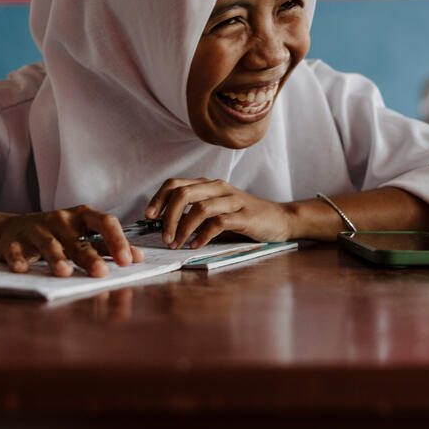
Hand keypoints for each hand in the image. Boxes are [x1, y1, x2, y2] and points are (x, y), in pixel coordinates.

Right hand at [0, 205, 143, 277]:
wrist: (13, 230)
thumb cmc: (58, 234)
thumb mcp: (83, 235)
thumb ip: (109, 246)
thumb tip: (137, 257)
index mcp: (82, 216)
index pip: (105, 222)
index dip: (117, 240)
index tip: (127, 260)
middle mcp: (61, 220)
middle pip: (78, 240)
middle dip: (90, 256)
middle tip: (101, 273)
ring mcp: (37, 229)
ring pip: (49, 244)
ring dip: (57, 258)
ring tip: (65, 273)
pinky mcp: (14, 242)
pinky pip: (16, 251)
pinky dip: (19, 259)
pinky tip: (23, 269)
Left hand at [144, 177, 293, 248]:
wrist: (279, 219)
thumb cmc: (243, 217)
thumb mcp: (216, 210)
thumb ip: (194, 213)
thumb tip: (164, 225)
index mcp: (208, 185)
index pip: (175, 184)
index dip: (158, 198)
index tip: (148, 217)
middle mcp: (218, 188)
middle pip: (183, 194)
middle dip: (168, 216)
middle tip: (164, 236)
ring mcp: (232, 200)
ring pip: (199, 208)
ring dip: (183, 228)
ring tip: (177, 243)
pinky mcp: (244, 216)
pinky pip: (218, 223)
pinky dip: (203, 236)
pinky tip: (196, 245)